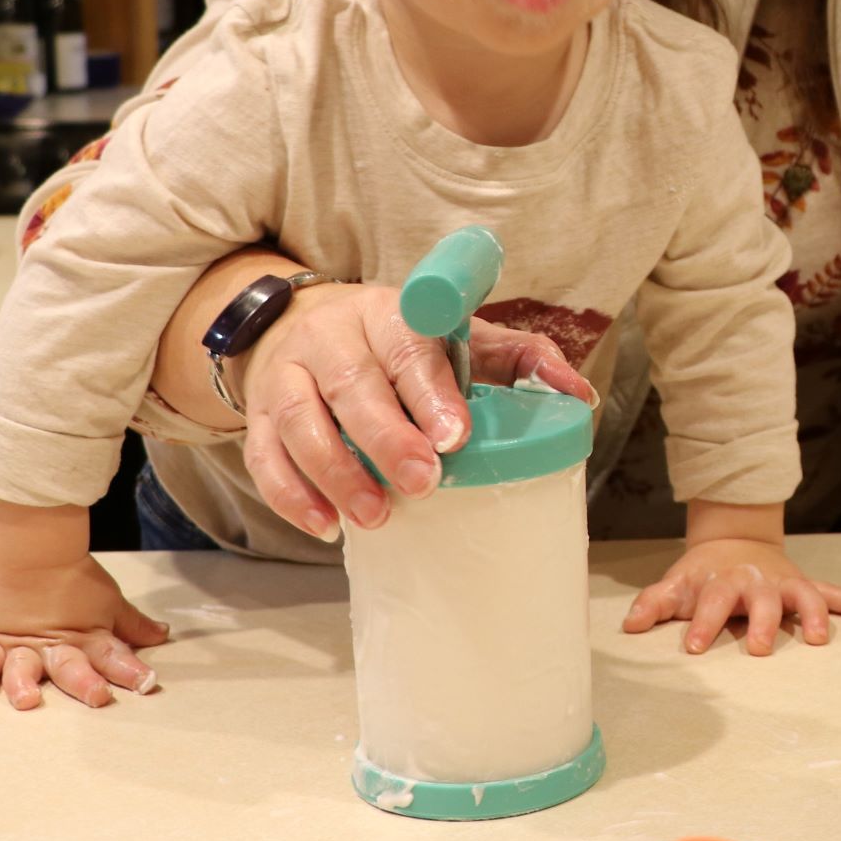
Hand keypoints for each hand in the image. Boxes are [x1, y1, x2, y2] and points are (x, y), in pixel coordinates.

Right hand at [0, 555, 170, 710]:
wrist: (33, 551)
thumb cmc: (75, 578)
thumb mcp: (111, 601)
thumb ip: (133, 625)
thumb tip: (161, 635)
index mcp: (89, 638)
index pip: (113, 657)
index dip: (130, 670)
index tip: (146, 683)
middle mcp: (56, 646)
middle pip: (71, 666)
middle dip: (85, 682)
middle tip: (97, 695)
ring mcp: (24, 646)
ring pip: (24, 667)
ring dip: (25, 683)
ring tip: (28, 699)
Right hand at [237, 284, 595, 538]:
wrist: (304, 323)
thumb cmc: (401, 343)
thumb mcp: (460, 337)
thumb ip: (521, 359)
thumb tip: (579, 394)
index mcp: (390, 315)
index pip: (410, 348)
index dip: (431, 392)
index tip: (455, 435)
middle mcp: (333, 338)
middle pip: (353, 385)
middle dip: (387, 438)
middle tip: (422, 483)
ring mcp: (289, 374)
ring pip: (303, 421)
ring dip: (336, 473)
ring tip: (375, 516)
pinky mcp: (260, 412)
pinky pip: (264, 454)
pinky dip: (291, 494)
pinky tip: (325, 525)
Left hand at [622, 538, 840, 654]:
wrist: (735, 540)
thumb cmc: (703, 574)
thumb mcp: (676, 584)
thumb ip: (655, 603)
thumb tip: (630, 626)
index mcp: (723, 582)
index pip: (711, 602)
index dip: (702, 623)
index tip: (694, 647)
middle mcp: (757, 582)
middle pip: (762, 600)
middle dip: (763, 623)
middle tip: (762, 648)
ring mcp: (785, 583)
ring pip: (804, 595)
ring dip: (814, 614)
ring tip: (820, 639)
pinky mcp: (805, 585)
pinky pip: (833, 592)